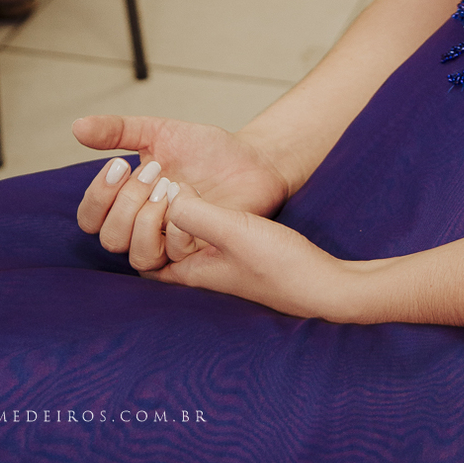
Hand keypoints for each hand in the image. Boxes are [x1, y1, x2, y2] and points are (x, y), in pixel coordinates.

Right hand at [74, 115, 290, 258]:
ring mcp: (169, 245)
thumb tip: (77, 127)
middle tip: (155, 172)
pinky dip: (178, 227)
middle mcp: (144, 229)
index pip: (90, 218)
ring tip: (170, 188)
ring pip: (136, 256)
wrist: (251, 159)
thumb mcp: (159, 132)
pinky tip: (191, 200)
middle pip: (109, 238)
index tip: (121, 165)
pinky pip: (173, 256)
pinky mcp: (196, 254)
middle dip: (126, 203)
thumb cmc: (205, 149)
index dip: (98, 196)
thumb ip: (118, 130)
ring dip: (148, 219)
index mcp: (128, 203)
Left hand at [149, 185, 361, 319]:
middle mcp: (193, 269)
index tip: (160, 189)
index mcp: (186, 272)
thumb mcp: (234, 233)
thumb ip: (197, 215)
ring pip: (170, 233)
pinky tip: (193, 191)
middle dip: (144, 211)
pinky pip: (193, 227)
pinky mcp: (230, 250)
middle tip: (158, 177)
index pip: (140, 251)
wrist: (324, 284)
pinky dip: (186, 208)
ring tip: (172, 182)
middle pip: (148, 244)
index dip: (139, 219)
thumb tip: (167, 196)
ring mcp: (211, 260)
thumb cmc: (280, 268)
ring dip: (166, 207)